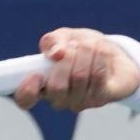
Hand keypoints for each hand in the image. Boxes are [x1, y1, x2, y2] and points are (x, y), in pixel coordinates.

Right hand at [12, 27, 139, 111]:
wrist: (114, 55)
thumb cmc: (83, 48)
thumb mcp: (65, 37)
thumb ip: (53, 41)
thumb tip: (56, 53)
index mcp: (43, 84)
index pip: (25, 99)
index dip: (26, 91)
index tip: (35, 75)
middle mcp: (60, 98)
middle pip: (57, 87)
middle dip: (67, 59)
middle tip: (74, 46)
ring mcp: (81, 101)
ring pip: (79, 77)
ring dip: (85, 52)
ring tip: (90, 44)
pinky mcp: (101, 98)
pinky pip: (97, 75)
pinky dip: (99, 56)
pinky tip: (102, 50)